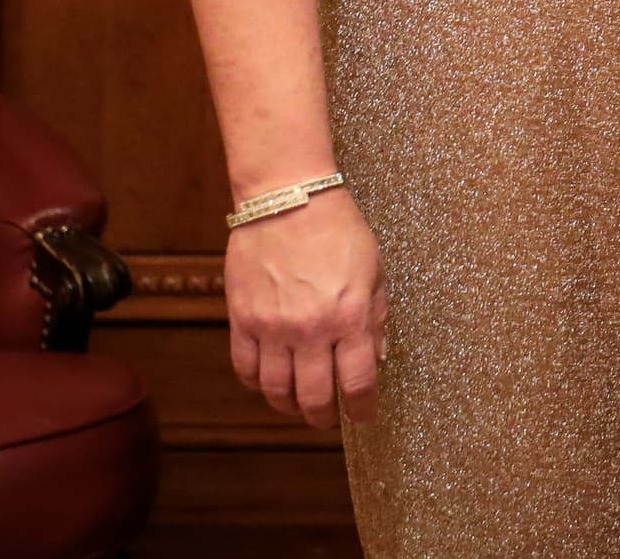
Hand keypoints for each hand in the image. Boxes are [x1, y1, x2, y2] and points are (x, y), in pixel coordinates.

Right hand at [222, 187, 385, 428]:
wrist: (289, 199)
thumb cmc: (338, 230)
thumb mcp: (374, 270)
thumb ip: (376, 317)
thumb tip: (377, 356)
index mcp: (349, 316)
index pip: (357, 382)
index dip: (362, 408)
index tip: (364, 416)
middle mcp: (310, 329)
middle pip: (315, 396)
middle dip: (324, 417)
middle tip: (328, 419)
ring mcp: (272, 327)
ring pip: (277, 390)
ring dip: (290, 406)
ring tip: (299, 406)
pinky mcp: (242, 319)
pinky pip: (246, 368)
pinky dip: (257, 384)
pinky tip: (269, 383)